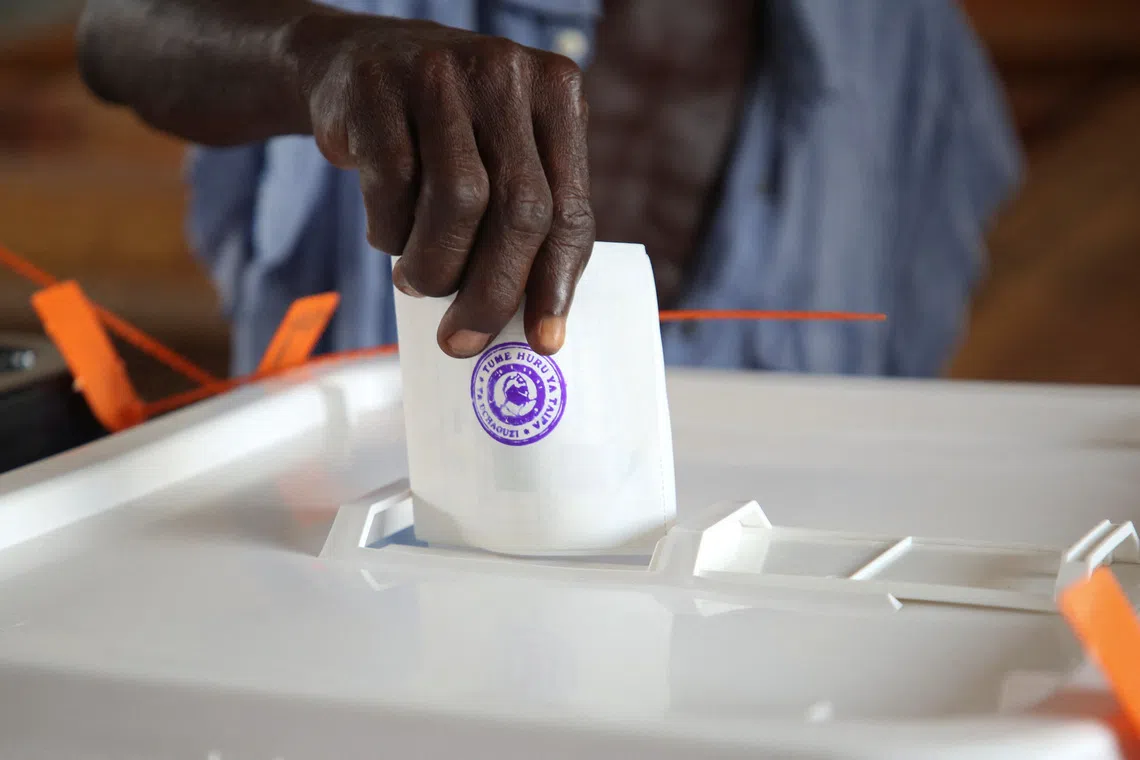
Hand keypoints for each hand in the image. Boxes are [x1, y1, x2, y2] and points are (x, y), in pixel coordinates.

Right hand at [292, 14, 594, 357]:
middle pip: (521, 209)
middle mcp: (507, 75)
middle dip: (494, 291)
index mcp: (557, 95)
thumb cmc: (444, 135)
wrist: (354, 62)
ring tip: (419, 284)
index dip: (557, 283)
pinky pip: (393, 185)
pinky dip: (390, 233)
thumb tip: (532, 324)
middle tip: (464, 340)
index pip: (570, 208)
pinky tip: (389, 237)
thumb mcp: (502, 153)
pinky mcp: (379, 87)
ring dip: (436, 267)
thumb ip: (526, 218)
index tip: (543, 340)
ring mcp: (442, 74)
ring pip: (460, 202)